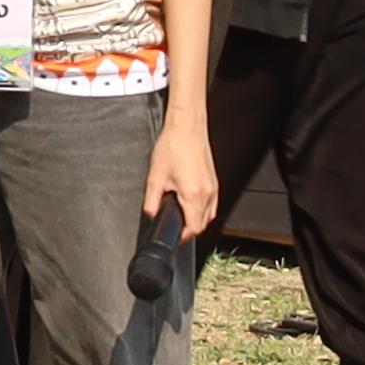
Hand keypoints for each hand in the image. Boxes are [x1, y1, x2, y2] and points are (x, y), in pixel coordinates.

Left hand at [144, 107, 225, 241]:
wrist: (187, 128)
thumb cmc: (174, 146)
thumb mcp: (155, 176)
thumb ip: (151, 199)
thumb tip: (150, 213)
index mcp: (194, 195)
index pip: (194, 228)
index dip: (182, 236)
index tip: (173, 236)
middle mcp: (208, 193)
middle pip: (203, 223)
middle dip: (189, 228)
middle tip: (174, 225)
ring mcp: (214, 187)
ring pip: (209, 214)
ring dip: (196, 219)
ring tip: (180, 214)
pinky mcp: (214, 181)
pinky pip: (212, 203)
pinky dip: (202, 208)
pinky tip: (189, 201)